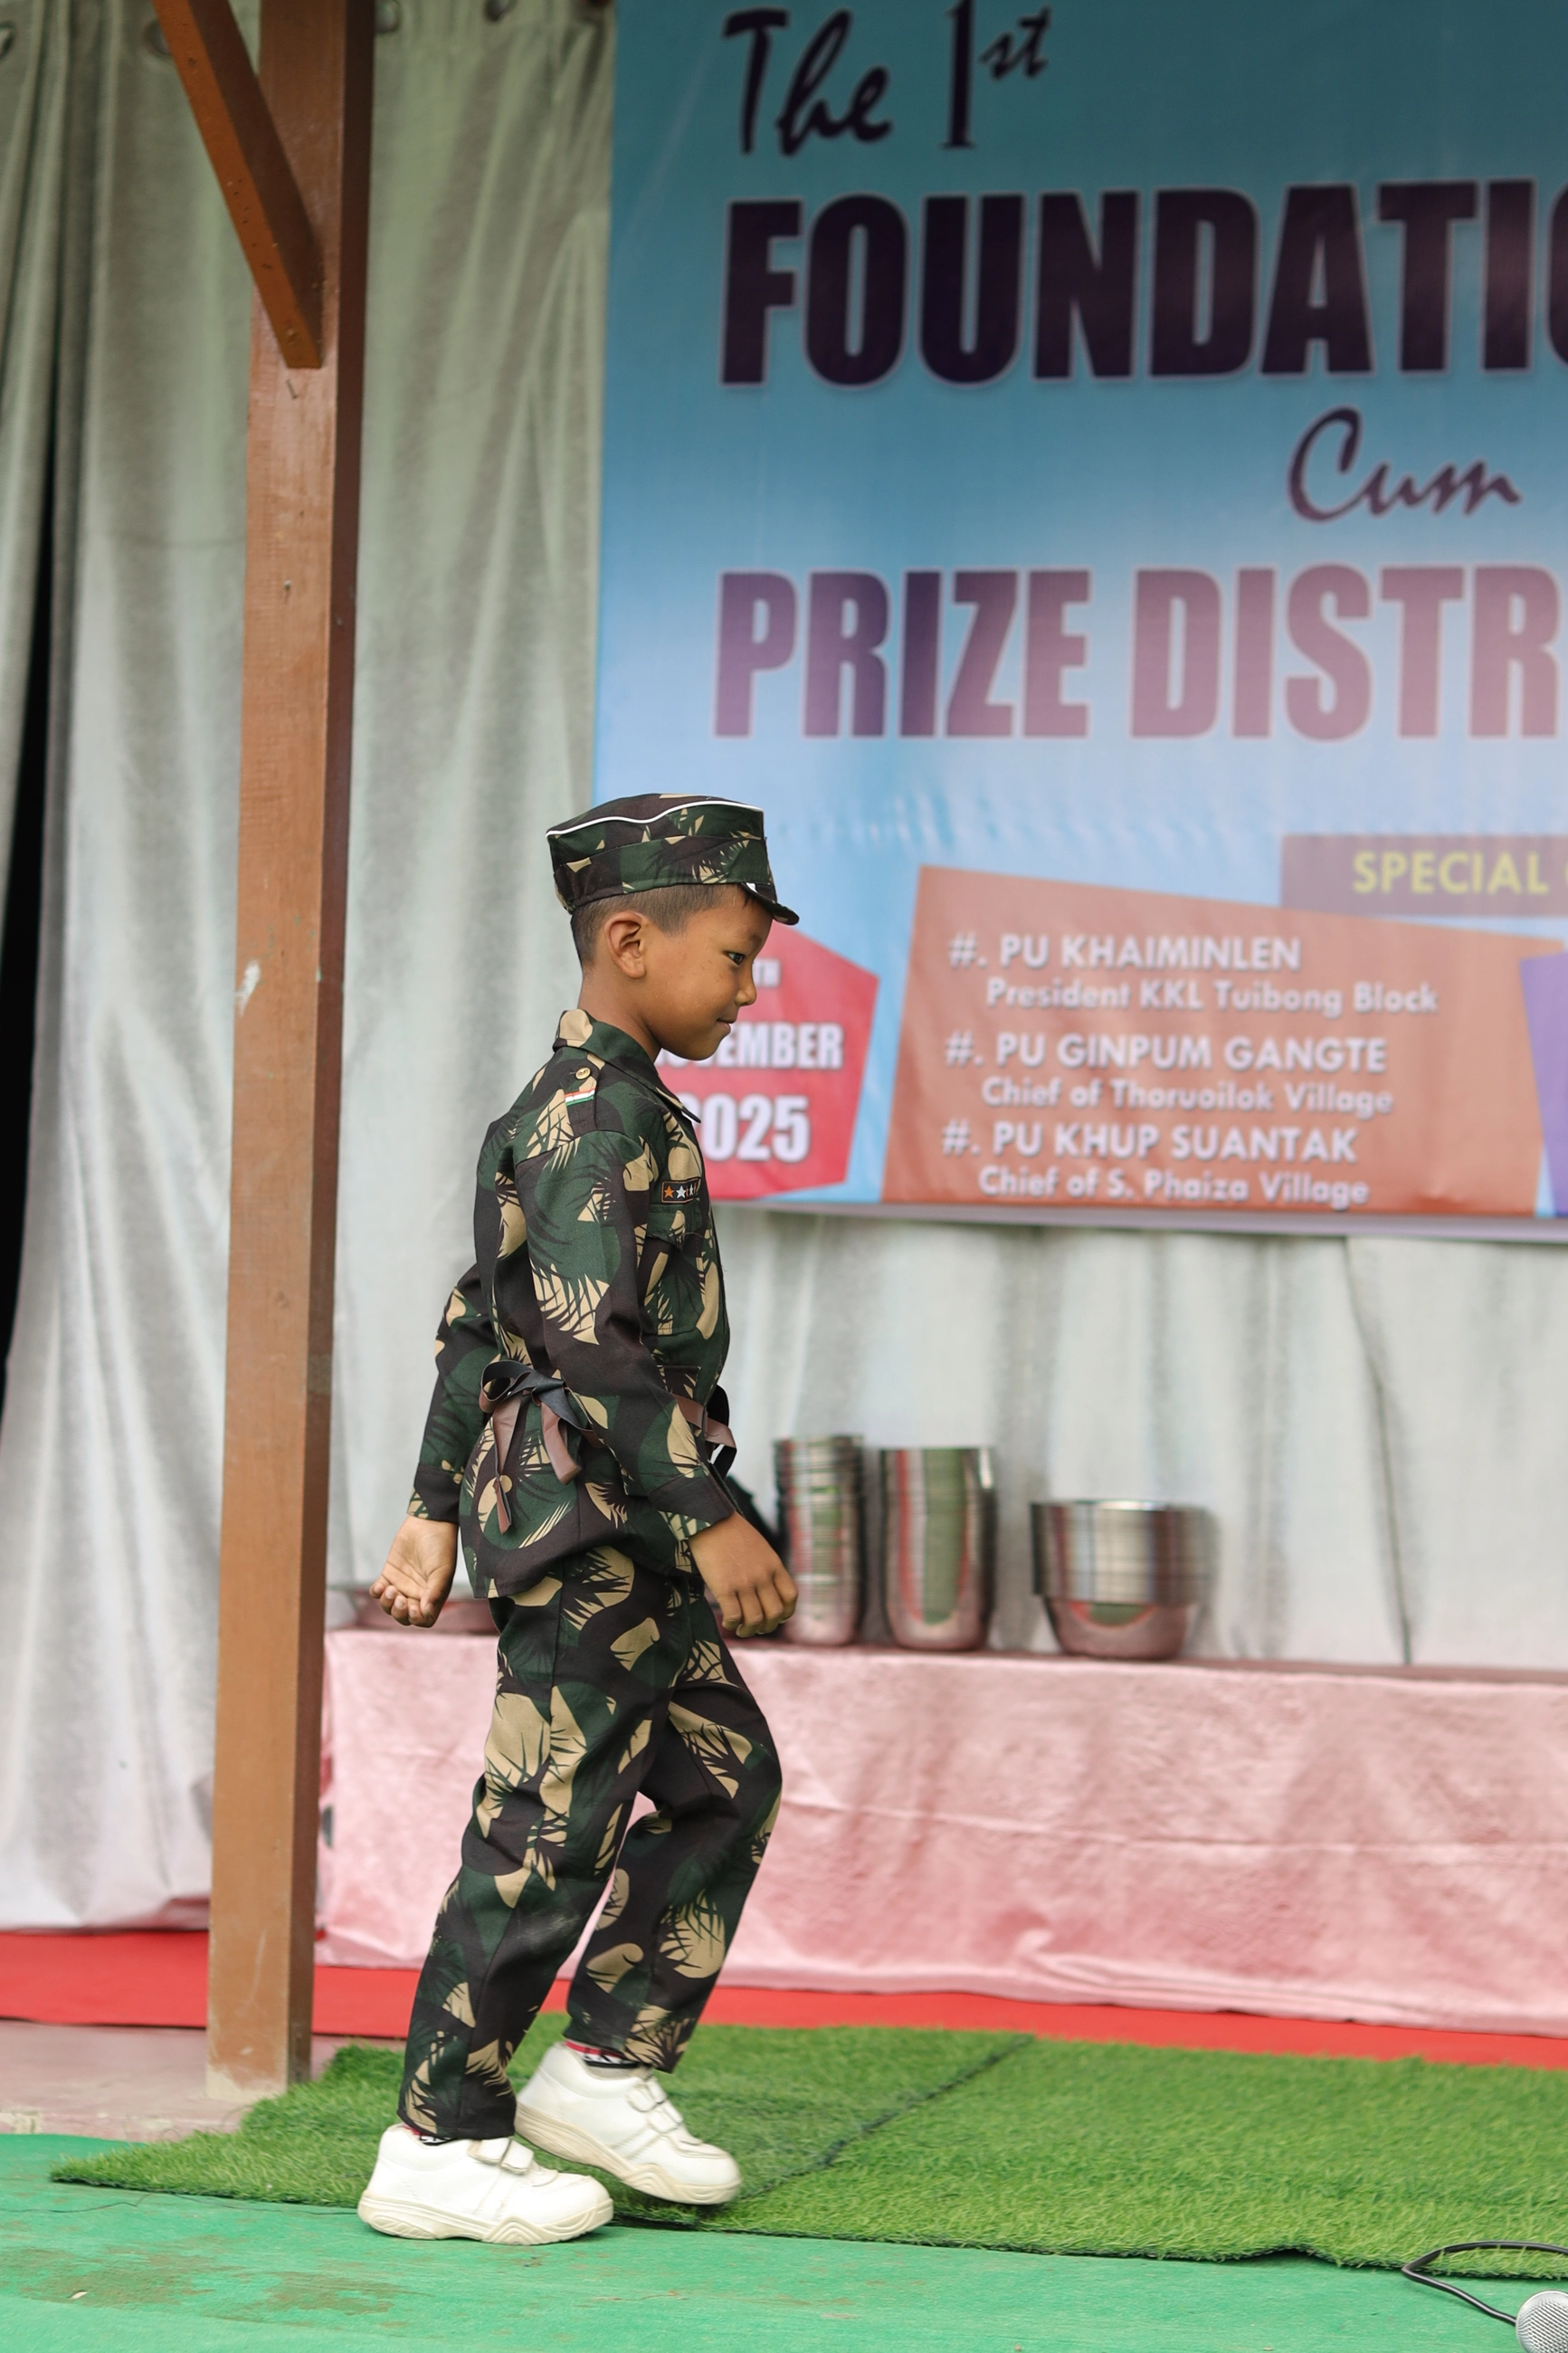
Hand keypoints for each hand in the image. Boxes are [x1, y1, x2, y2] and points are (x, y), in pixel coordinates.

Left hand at [369, 1516, 459, 1627]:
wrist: (428, 1522)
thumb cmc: (441, 1545)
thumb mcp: (442, 1570)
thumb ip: (435, 1592)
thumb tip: (424, 1612)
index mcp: (432, 1596)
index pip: (423, 1619)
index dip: (416, 1620)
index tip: (413, 1609)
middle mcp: (416, 1593)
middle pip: (403, 1617)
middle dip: (399, 1613)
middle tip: (400, 1598)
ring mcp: (402, 1584)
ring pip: (389, 1606)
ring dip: (386, 1603)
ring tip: (390, 1589)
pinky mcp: (389, 1573)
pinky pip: (378, 1591)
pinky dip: (376, 1593)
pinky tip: (380, 1585)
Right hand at [690, 1512, 796, 1637]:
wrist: (710, 1520)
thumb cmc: (731, 1533)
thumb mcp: (759, 1547)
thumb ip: (766, 1567)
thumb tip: (765, 1590)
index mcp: (773, 1564)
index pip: (790, 1597)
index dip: (785, 1613)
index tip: (776, 1617)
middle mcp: (762, 1576)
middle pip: (775, 1613)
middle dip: (767, 1627)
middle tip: (756, 1627)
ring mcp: (744, 1582)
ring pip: (755, 1619)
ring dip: (749, 1631)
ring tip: (741, 1630)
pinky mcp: (723, 1587)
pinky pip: (734, 1616)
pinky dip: (732, 1624)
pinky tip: (727, 1622)